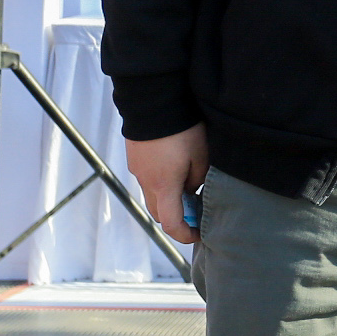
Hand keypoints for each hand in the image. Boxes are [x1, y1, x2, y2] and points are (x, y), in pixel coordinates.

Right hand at [125, 124, 209, 245]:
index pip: (171, 224)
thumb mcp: (202, 155)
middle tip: (196, 210)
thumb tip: (191, 190)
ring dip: (168, 198)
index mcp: (164, 186)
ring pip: (151, 195)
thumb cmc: (182, 128)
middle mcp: (146, 181)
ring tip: (187, 185)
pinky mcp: (135, 157)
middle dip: (177, 218)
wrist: (154, 100)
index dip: (185, 235)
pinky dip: (160, 183)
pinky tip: (175, 167)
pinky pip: (146, 179)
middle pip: (159, 213)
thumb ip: (199, 179)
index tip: (199, 234)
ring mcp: (137, 169)